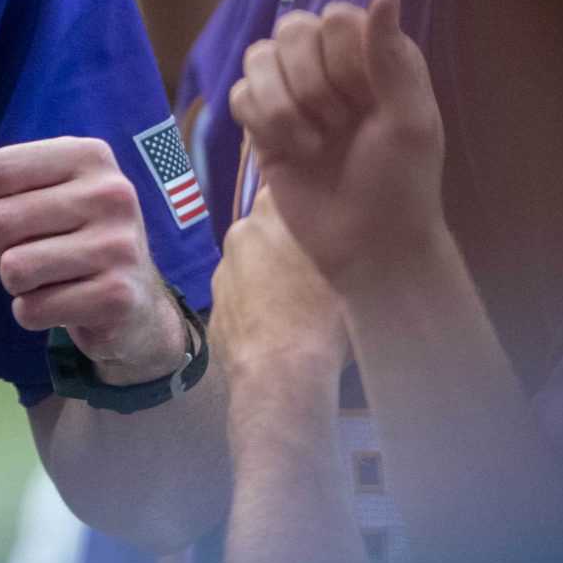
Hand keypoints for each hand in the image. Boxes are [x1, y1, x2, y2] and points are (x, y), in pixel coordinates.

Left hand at [0, 132, 184, 383]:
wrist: (133, 305)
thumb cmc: (70, 235)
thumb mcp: (31, 193)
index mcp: (89, 154)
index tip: (4, 215)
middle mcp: (113, 193)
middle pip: (0, 220)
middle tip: (23, 254)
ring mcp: (120, 246)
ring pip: (13, 268)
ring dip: (14, 283)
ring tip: (45, 278)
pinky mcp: (118, 297)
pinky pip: (33, 309)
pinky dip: (32, 313)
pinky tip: (62, 305)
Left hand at [209, 189, 346, 385]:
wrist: (281, 374)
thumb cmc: (325, 317)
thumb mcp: (348, 268)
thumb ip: (338, 239)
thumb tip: (347, 228)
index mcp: (270, 214)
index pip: (284, 187)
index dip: (303, 200)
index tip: (320, 216)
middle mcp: (240, 234)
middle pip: (269, 228)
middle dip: (289, 243)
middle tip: (318, 266)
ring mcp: (222, 271)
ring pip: (253, 264)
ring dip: (272, 276)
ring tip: (301, 305)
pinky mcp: (214, 307)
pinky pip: (241, 298)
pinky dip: (257, 307)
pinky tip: (281, 329)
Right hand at [230, 0, 443, 289]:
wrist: (365, 245)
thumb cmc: (401, 184)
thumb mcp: (411, 120)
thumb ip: (392, 56)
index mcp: (373, 58)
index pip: (335, 18)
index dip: (342, 59)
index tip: (365, 102)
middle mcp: (330, 67)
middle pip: (291, 29)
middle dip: (311, 83)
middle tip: (339, 125)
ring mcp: (292, 94)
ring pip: (257, 57)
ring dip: (283, 105)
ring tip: (312, 143)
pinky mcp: (261, 124)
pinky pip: (238, 95)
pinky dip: (261, 123)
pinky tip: (287, 151)